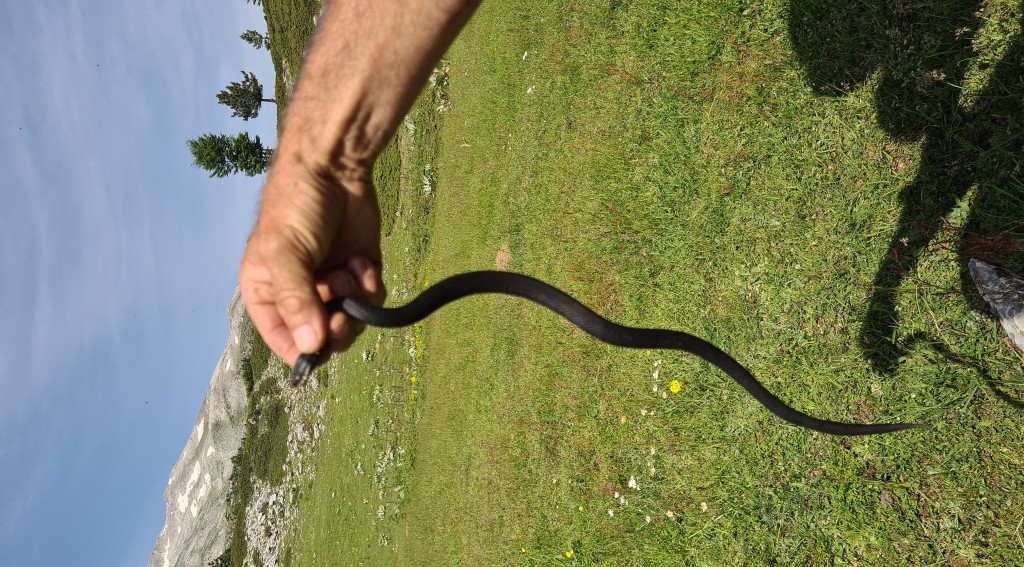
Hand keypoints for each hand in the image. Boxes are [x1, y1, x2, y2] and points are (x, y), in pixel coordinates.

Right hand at [239, 155, 385, 365]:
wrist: (334, 169)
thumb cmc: (294, 207)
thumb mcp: (284, 255)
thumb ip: (297, 301)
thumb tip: (311, 348)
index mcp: (268, 295)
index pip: (285, 342)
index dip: (303, 352)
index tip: (320, 348)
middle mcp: (300, 295)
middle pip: (323, 339)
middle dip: (335, 328)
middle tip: (341, 314)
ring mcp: (333, 285)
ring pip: (352, 323)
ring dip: (354, 304)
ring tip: (348, 273)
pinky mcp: (361, 273)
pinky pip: (372, 300)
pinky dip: (371, 286)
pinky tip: (363, 264)